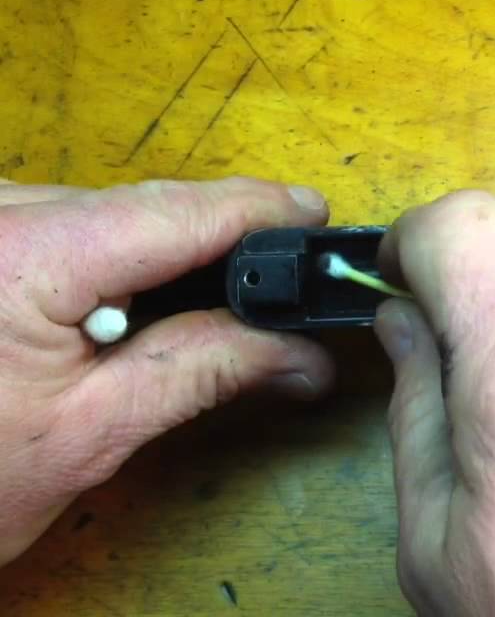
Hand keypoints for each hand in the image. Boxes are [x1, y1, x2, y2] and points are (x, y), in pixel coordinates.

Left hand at [0, 177, 335, 563]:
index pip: (174, 213)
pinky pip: (53, 224)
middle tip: (281, 289)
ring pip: (97, 214)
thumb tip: (303, 356)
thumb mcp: (91, 435)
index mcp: (23, 254)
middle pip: (138, 208)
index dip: (255, 211)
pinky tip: (117, 310)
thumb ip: (204, 370)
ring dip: (156, 257)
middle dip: (214, 245)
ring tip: (203, 314)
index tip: (315, 216)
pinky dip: (102, 260)